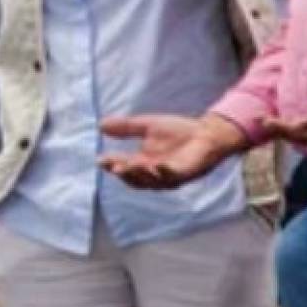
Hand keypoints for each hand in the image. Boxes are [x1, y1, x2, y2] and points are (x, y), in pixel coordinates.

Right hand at [98, 113, 248, 188]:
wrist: (206, 133)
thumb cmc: (178, 131)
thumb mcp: (146, 125)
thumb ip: (125, 127)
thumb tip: (100, 125)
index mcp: (143, 164)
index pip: (123, 167)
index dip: (112, 165)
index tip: (101, 159)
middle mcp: (153, 174)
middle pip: (134, 178)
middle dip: (122, 172)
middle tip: (112, 165)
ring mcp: (169, 176)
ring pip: (150, 181)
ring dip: (139, 174)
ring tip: (127, 166)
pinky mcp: (185, 174)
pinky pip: (172, 177)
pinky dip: (164, 172)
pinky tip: (157, 165)